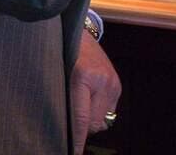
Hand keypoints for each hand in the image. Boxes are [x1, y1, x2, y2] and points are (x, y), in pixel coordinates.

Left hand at [69, 33, 121, 154]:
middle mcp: (102, 81)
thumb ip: (64, 102)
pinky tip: (89, 97)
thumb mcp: (58, 76)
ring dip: (91, 118)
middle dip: (82, 126)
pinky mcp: (118, 84)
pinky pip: (108, 111)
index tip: (74, 152)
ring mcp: (113, 83)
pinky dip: (98, 110)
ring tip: (80, 103)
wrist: (79, 33)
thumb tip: (66, 129)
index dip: (77, 140)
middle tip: (69, 116)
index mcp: (83, 77)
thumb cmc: (63, 55)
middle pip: (93, 124)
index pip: (82, 120)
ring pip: (102, 120)